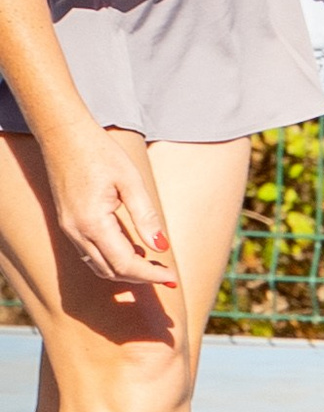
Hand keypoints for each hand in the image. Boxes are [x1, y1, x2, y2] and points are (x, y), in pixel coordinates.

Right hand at [48, 125, 179, 298]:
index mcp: (92, 222)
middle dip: (140, 277)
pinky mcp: (68, 223)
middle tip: (166, 274)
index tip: (172, 276)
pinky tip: (132, 250)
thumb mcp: (130, 181)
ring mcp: (69, 229)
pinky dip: (112, 259)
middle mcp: (76, 231)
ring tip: (152, 264)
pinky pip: (90, 253)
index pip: (124, 264)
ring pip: (99, 266)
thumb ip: (146, 216)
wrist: (63, 134)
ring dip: (125, 270)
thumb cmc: (99, 152)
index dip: (150, 274)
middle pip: (111, 271)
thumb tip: (162, 247)